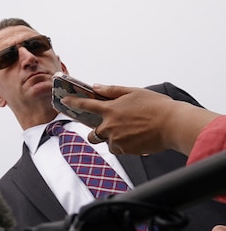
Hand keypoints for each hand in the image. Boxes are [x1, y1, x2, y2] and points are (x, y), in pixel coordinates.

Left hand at [64, 85, 217, 155]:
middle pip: (93, 132)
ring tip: (127, 133)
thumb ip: (112, 90)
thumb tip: (96, 87)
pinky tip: (135, 139)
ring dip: (111, 139)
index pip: (86, 104)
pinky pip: (118, 149)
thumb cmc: (156, 106)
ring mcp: (117, 139)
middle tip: (107, 128)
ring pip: (106, 142)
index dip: (73, 102)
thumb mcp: (133, 92)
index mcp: (110, 109)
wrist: (173, 125)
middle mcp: (109, 125)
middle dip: (96, 131)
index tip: (64, 101)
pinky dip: (122, 145)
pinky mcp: (126, 150)